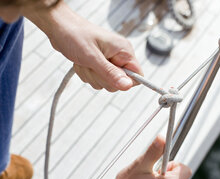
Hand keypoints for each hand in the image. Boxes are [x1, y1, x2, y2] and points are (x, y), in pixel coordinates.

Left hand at [25, 2, 141, 91]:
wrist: (59, 28)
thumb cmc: (74, 35)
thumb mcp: (92, 57)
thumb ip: (110, 73)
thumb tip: (127, 86)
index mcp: (124, 51)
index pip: (138, 76)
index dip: (126, 81)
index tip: (110, 77)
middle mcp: (119, 57)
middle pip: (121, 82)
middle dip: (103, 78)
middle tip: (92, 65)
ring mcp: (110, 61)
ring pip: (107, 83)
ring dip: (93, 76)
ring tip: (85, 62)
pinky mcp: (101, 65)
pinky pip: (99, 80)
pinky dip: (88, 75)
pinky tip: (82, 63)